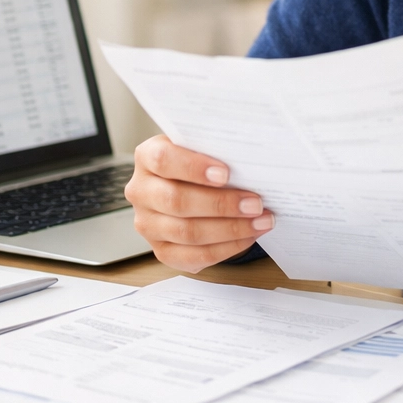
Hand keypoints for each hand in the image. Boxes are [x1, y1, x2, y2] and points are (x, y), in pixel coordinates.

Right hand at [126, 134, 273, 272]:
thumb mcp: (204, 146)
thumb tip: (250, 161)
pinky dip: (226, 248)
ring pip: (187, 232)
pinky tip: (248, 236)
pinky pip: (193, 256)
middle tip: (255, 204)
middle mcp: (142, 191)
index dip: (194, 168)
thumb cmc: (203, 161)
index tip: (226, 174)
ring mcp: (148, 224)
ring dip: (230, 229)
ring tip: (260, 221)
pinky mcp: (161, 250)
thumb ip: (217, 149)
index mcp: (148, 156)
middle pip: (177, 201)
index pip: (163, 160)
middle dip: (222, 204)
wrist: (191, 183)